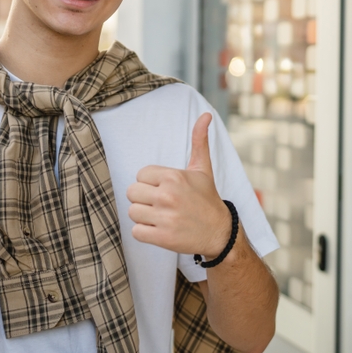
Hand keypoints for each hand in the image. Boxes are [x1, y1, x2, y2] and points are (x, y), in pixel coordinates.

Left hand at [127, 113, 231, 257]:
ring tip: (160, 216)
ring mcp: (165, 218)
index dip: (150, 183)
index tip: (165, 189)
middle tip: (160, 204)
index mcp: (173, 177)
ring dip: (144, 216)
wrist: (220, 231)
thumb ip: (199, 141)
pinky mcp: (162, 237)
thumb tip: (205, 115)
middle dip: (144, 199)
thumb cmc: (207, 198)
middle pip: (132, 193)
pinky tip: (159, 229)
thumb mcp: (202, 169)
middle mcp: (167, 196)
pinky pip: (136, 231)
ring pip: (132, 212)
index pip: (140, 175)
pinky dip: (145, 232)